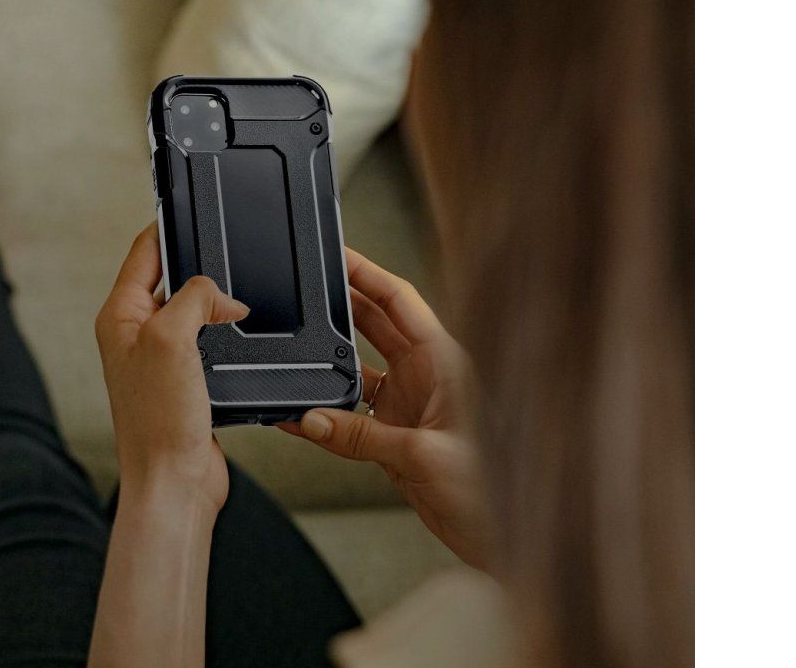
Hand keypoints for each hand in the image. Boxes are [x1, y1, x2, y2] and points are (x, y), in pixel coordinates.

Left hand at [95, 222, 248, 512]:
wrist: (174, 481)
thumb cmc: (158, 421)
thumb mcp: (172, 338)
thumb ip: (194, 298)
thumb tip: (222, 294)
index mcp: (120, 316)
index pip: (143, 252)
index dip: (168, 227)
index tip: (192, 208)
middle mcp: (136, 335)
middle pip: (170, 279)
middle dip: (201, 269)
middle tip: (229, 260)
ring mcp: (161, 359)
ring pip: (194, 311)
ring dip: (216, 305)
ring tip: (238, 301)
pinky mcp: (186, 381)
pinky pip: (208, 342)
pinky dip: (226, 335)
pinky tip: (242, 336)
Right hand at [280, 249, 488, 568]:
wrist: (500, 541)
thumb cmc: (492, 491)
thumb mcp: (424, 456)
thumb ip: (362, 437)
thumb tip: (312, 418)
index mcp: (445, 362)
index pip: (400, 302)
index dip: (369, 274)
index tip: (338, 255)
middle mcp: (427, 377)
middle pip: (375, 326)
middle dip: (341, 305)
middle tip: (306, 288)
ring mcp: (410, 406)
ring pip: (358, 371)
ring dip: (328, 364)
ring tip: (295, 352)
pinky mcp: (396, 437)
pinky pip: (352, 417)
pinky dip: (326, 415)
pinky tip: (301, 413)